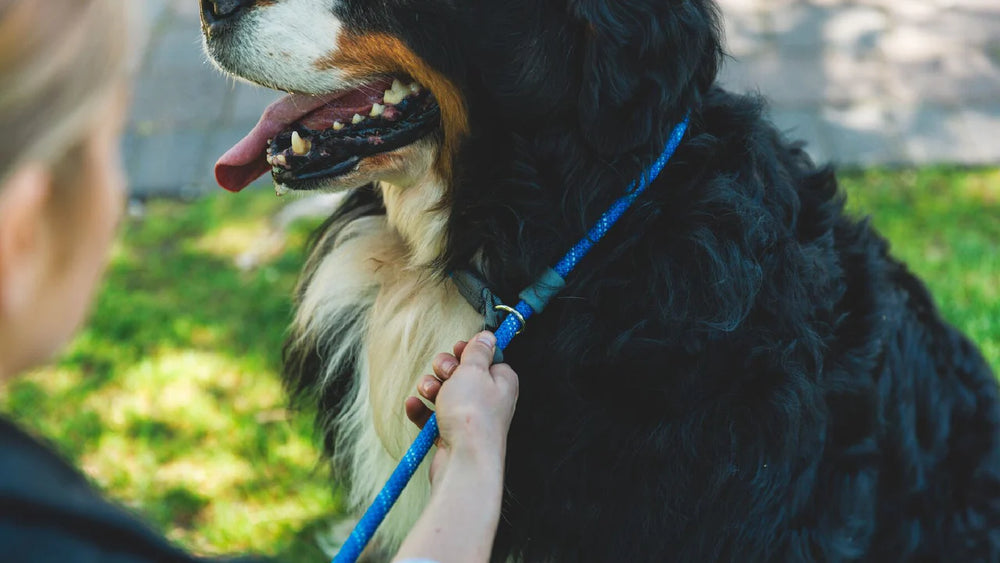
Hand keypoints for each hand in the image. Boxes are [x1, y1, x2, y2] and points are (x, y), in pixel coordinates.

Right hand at [404, 331, 518, 484]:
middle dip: (445, 370)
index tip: (457, 349)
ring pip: (445, 394)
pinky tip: (414, 405)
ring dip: (430, 388)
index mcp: (501, 381)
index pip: (486, 358)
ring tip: (427, 391)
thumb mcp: (474, 370)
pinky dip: (422, 411)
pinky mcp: (453, 435)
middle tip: (444, 374)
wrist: (464, 460)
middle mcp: (489, 399)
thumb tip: (488, 336)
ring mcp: (470, 418)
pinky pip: (433, 417)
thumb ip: (478, 351)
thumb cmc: (473, 413)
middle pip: (462, 374)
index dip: (468, 352)